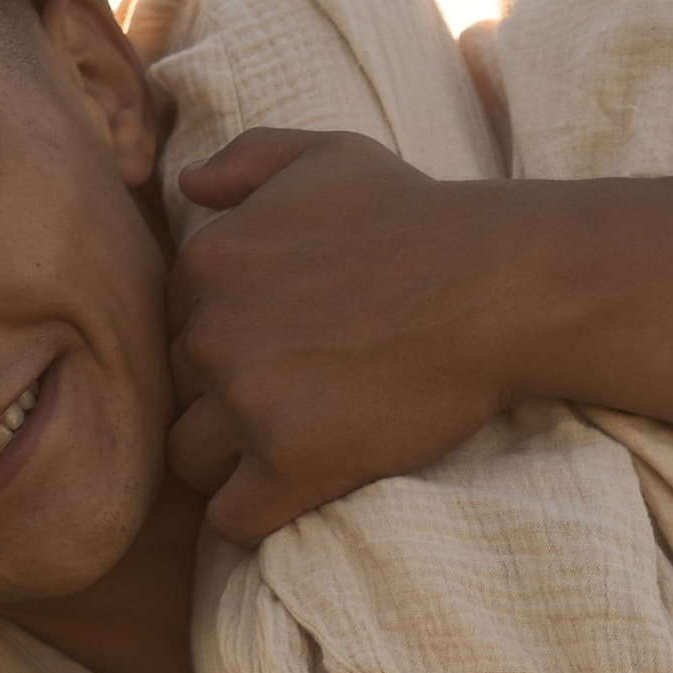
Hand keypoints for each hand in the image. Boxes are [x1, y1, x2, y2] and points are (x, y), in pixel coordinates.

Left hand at [168, 130, 517, 539]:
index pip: (178, 325)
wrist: (494, 286)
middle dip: (225, 399)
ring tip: (290, 448)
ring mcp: (246, 402)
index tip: (283, 348)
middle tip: (297, 398)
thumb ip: (247, 159)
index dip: (225, 343)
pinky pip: (231, 517)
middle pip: (181, 392)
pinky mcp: (288, 464)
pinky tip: (295, 491)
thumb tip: (186, 184)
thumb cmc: (420, 217)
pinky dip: (254, 513)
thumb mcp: (327, 156)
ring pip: (190, 457)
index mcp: (208, 260)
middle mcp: (210, 331)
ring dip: (230, 460)